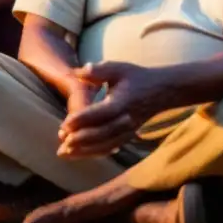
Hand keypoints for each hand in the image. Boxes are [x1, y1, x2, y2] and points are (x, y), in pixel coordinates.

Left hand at [56, 62, 174, 158]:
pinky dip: (93, 153)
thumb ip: (98, 70)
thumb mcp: (118, 68)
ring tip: (64, 152)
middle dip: (80, 139)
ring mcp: (128, 131)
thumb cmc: (136, 77)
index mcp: (122, 102)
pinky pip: (109, 148)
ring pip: (105, 145)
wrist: (161, 90)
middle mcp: (126, 120)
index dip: (82, 120)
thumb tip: (77, 72)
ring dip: (84, 151)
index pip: (100, 114)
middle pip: (102, 134)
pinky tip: (77, 154)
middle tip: (62, 140)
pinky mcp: (127, 137)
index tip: (64, 124)